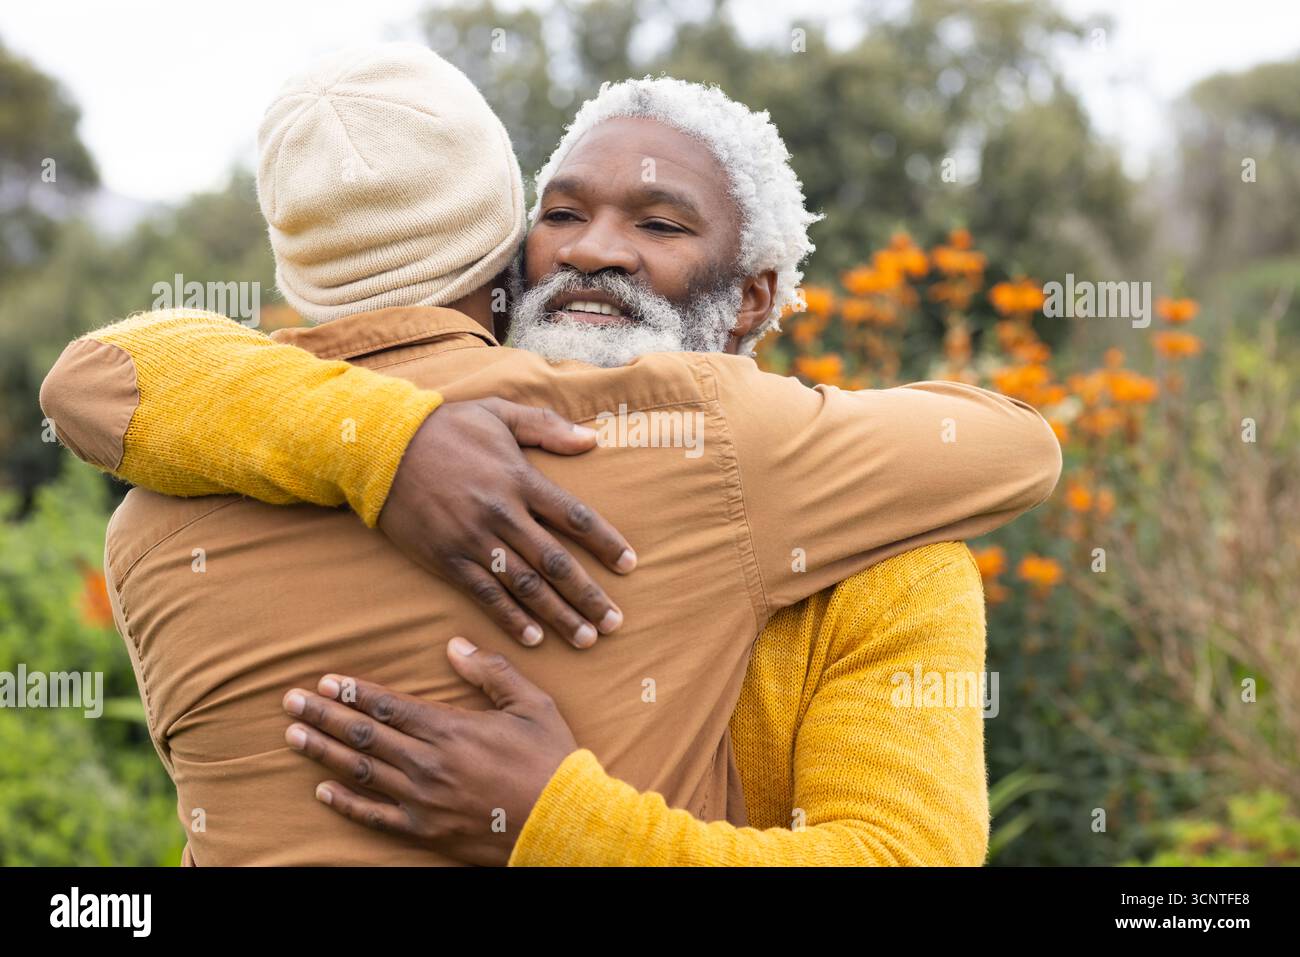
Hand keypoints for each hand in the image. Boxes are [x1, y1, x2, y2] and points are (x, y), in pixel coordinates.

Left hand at [282, 638, 575, 866]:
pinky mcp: (425, 831)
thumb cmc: (551, 759)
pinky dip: (345, 803)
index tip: (324, 682)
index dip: (352, 692)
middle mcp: (428, 763)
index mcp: (451, 728)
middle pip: (364, 734)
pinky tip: (323, 789)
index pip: (388, 704)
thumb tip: (454, 645)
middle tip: (289, 702)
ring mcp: (422, 800)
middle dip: (323, 716)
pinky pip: (374, 816)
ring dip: (324, 752)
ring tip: (294, 736)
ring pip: (361, 771)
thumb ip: (491, 672)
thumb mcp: (532, 704)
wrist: (564, 823)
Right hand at [378, 398, 635, 647]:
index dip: (606, 543)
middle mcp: (502, 513)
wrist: (379, 446)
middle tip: (615, 621)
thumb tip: (592, 441)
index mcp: (520, 479)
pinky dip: (511, 619)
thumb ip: (547, 427)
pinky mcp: (446, 559)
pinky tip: (534, 639)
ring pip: (525, 586)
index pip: (576, 517)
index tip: (630, 564)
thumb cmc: (445, 427)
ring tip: (586, 639)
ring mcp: (473, 540)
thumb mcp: (498, 412)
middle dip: (588, 595)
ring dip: (558, 615)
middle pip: (556, 562)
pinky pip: (485, 595)